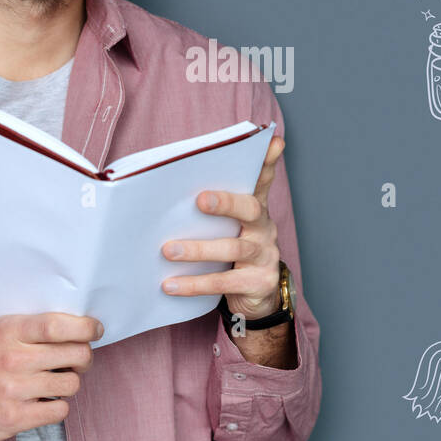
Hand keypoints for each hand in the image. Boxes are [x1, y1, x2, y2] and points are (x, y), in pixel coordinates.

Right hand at [0, 312, 101, 440]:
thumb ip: (29, 327)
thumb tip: (75, 326)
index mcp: (9, 331)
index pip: (58, 325)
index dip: (85, 327)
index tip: (95, 330)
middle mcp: (12, 359)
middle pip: (75, 354)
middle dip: (84, 357)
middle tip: (77, 360)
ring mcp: (13, 391)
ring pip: (71, 384)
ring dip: (70, 384)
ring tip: (55, 382)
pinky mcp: (13, 419)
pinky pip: (59, 410)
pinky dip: (58, 407)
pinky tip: (45, 401)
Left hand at [161, 133, 285, 319]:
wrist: (254, 298)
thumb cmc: (231, 255)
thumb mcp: (226, 228)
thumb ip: (209, 208)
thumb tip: (176, 191)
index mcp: (255, 209)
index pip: (262, 180)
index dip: (267, 162)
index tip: (272, 142)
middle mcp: (264, 228)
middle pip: (250, 209)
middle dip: (226, 202)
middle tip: (200, 200)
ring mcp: (265, 255)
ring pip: (233, 248)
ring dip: (198, 249)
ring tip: (168, 250)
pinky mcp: (258, 282)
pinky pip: (224, 282)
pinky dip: (195, 283)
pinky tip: (170, 285)